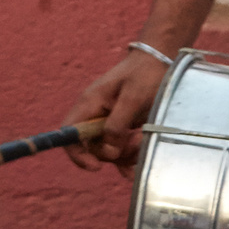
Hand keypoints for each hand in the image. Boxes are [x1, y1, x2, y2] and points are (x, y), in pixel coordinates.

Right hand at [62, 46, 169, 172]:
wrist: (159, 62)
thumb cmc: (145, 73)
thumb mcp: (133, 98)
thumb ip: (118, 124)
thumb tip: (109, 151)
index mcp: (89, 103)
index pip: (69, 133)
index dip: (77, 153)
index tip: (95, 166)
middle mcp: (94, 114)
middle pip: (92, 147)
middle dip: (112, 153)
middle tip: (135, 141)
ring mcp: (108, 121)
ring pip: (108, 150)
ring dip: (125, 154)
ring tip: (142, 139)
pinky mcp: (122, 127)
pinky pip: (120, 149)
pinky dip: (128, 158)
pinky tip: (136, 166)